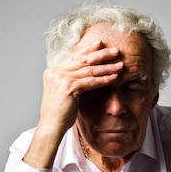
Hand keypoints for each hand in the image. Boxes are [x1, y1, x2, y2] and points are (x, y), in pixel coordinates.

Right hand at [23, 37, 122, 167]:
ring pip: (88, 70)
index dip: (88, 50)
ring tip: (119, 65)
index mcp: (52, 72)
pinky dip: (104, 79)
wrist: (51, 127)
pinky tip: (114, 78)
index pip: (73, 57)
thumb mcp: (65, 93)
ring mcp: (61, 78)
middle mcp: (55, 72)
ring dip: (106, 67)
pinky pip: (90, 81)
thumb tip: (87, 74)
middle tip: (114, 50)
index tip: (100, 44)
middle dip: (100, 54)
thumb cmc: (58, 114)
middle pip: (82, 60)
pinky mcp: (68, 87)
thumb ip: (72, 82)